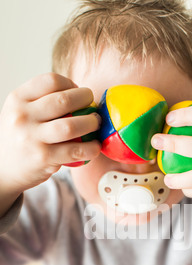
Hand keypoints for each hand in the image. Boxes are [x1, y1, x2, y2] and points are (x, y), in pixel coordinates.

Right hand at [0, 73, 101, 194]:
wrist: (3, 169)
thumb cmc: (19, 138)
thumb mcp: (20, 113)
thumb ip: (41, 102)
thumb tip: (79, 95)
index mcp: (17, 99)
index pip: (50, 81)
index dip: (70, 84)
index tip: (77, 92)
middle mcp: (22, 116)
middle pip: (64, 100)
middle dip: (85, 99)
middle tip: (92, 107)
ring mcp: (32, 138)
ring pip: (71, 125)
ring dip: (91, 123)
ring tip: (96, 124)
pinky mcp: (44, 158)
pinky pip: (74, 151)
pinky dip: (90, 148)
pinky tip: (95, 146)